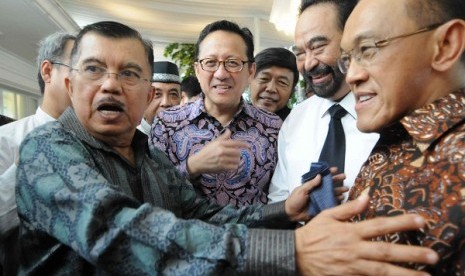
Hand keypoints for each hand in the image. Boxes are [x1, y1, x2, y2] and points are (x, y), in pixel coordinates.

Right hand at [186, 129, 248, 177]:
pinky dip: (234, 166)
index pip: (235, 143)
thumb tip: (229, 130)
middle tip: (236, 155)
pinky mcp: (221, 167)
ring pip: (236, 160)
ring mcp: (222, 159)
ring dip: (237, 161)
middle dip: (238, 154)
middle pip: (237, 152)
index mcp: (220, 143)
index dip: (243, 144)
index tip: (248, 146)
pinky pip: (233, 167)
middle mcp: (222, 150)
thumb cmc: (206, 151)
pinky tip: (231, 165)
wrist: (198, 162)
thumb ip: (223, 137)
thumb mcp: (214, 142)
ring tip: (233, 161)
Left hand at [285, 168, 345, 220]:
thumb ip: (310, 184)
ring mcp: (320, 198)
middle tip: (344, 177)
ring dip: (339, 190)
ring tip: (345, 189)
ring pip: (332, 192)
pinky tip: (342, 198)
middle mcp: (317, 190)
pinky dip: (337, 200)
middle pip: (329, 184)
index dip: (328, 172)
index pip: (321, 177)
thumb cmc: (294, 200)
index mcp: (311, 185)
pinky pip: (331, 202)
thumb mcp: (301, 190)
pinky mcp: (322, 206)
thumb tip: (319, 176)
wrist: (291, 213)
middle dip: (337, 180)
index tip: (335, 169)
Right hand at [295, 194, 438, 275]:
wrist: (294, 255)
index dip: (401, 222)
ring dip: (405, 274)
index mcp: (350, 231)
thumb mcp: (328, 215)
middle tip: (432, 256)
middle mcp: (354, 249)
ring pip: (382, 271)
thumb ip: (349, 208)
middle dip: (411, 253)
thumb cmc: (312, 234)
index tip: (421, 221)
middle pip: (386, 251)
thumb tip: (367, 196)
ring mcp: (352, 266)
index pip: (380, 225)